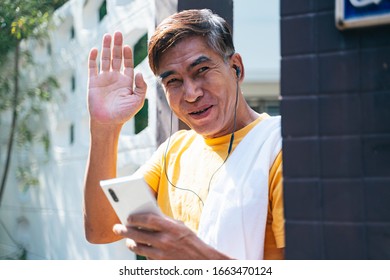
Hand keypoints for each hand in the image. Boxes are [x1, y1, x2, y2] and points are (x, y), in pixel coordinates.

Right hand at [88, 31, 146, 124]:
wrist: (107, 122)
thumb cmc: (124, 113)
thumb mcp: (137, 101)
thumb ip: (141, 87)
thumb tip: (139, 72)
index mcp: (126, 81)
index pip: (127, 64)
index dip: (127, 55)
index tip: (127, 46)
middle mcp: (115, 78)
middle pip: (116, 57)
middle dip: (117, 46)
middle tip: (118, 33)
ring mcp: (104, 79)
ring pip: (105, 59)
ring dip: (106, 48)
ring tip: (108, 36)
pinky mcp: (93, 82)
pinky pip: (92, 67)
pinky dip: (93, 58)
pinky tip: (96, 50)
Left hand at [113, 213, 231, 259]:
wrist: (201, 260)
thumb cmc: (190, 241)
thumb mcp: (180, 227)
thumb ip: (165, 222)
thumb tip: (147, 218)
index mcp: (170, 227)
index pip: (147, 220)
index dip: (135, 218)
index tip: (128, 217)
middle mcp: (164, 240)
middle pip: (138, 234)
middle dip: (125, 230)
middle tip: (117, 228)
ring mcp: (161, 253)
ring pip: (138, 247)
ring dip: (130, 243)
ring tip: (127, 240)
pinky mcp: (160, 263)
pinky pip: (146, 257)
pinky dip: (142, 252)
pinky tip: (139, 248)